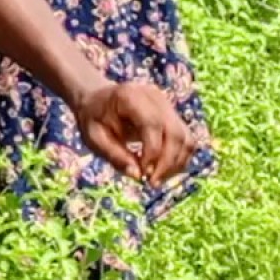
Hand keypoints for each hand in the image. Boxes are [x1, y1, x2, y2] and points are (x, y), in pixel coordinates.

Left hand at [74, 78, 196, 185]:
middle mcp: (154, 97)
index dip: (152, 153)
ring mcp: (167, 105)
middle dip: (168, 163)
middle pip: (175, 132)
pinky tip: (162, 171)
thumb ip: (113, 155)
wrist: (98, 100)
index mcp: (131, 96)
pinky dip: (179, 160)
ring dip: (176, 164)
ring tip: (155, 179)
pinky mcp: (172, 116)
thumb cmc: (93, 119)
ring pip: (186, 138)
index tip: (142, 174)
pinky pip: (186, 140)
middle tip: (151, 183)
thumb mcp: (93, 137)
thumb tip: (137, 176)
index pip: (153, 124)